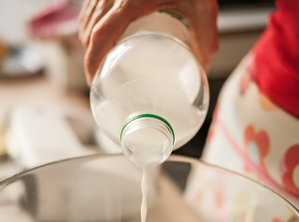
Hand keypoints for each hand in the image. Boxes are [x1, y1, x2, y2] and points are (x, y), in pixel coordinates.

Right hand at [78, 0, 218, 84]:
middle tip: (98, 80)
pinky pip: (92, 6)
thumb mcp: (202, 6)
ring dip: (89, 43)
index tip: (94, 80)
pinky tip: (100, 36)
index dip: (93, 62)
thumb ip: (205, 37)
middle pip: (89, 31)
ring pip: (88, 18)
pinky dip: (91, 24)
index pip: (100, 36)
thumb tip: (204, 68)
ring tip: (99, 63)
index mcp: (130, 2)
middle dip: (90, 58)